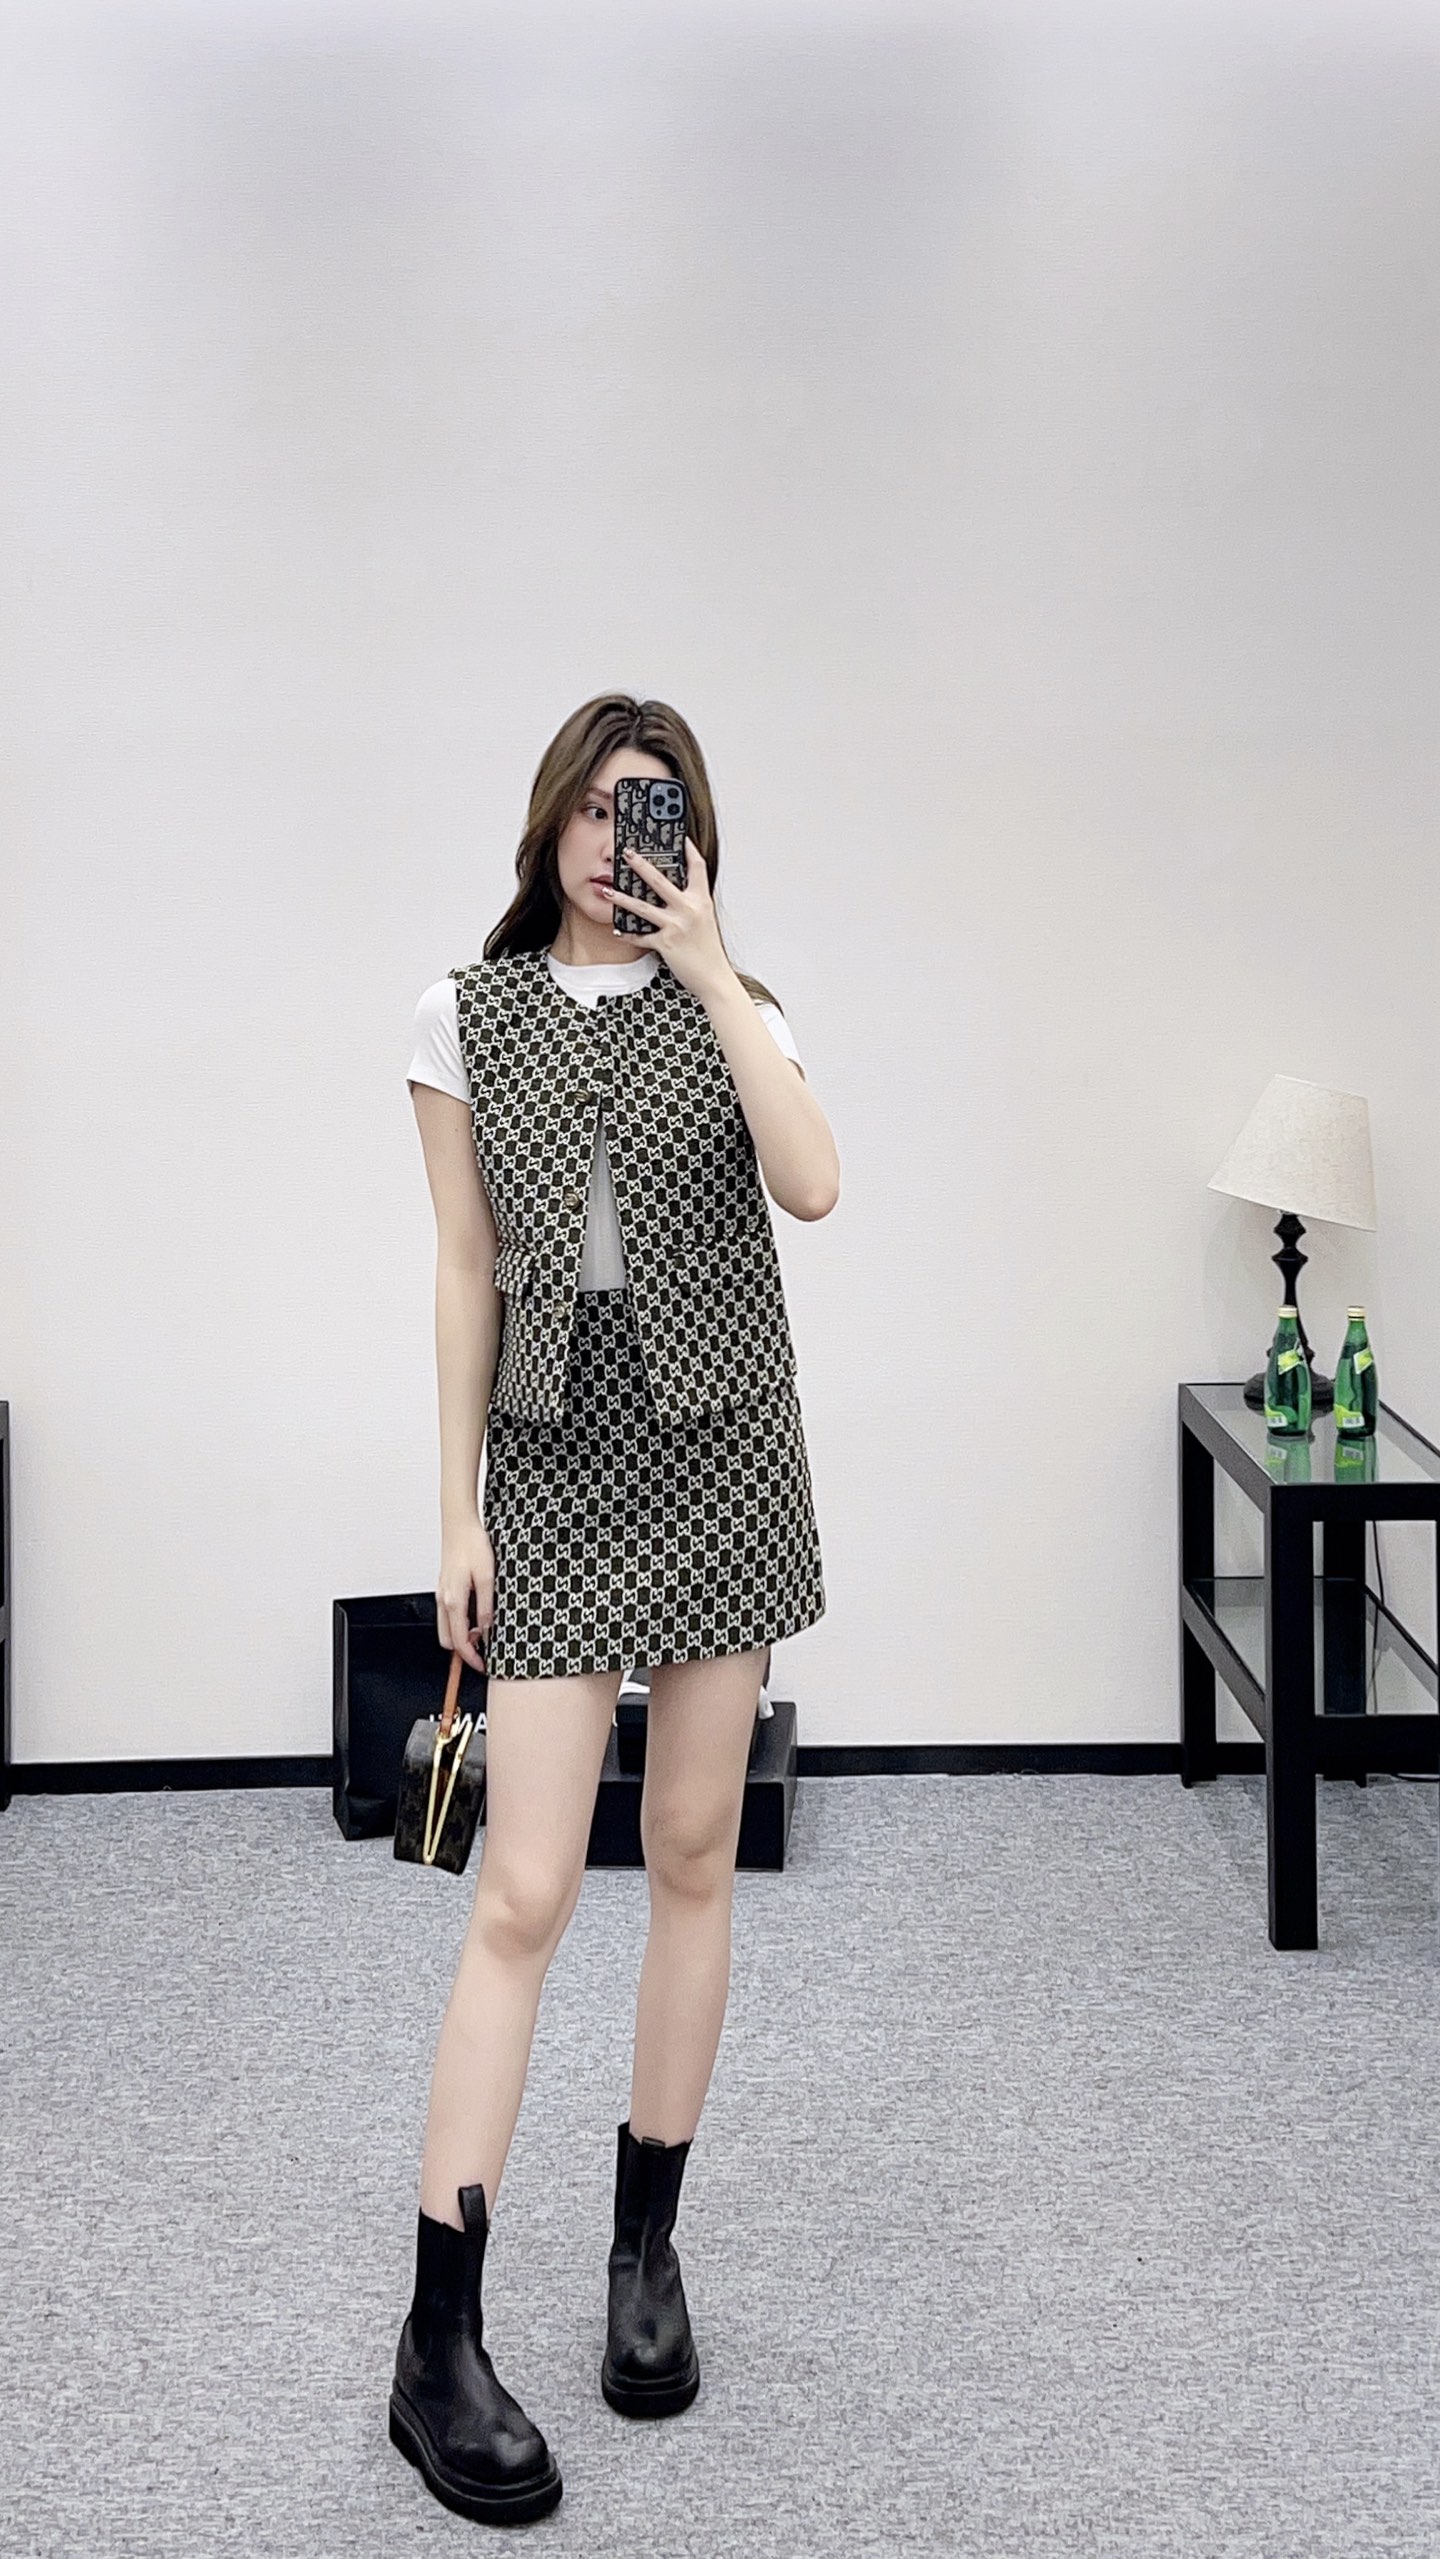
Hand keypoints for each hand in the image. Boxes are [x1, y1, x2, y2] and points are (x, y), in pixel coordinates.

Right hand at [437, 1517, 494, 1673]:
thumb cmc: (472, 1545)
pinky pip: (448, 1614)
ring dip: (462, 1635)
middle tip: (485, 1649)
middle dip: (464, 1649)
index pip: (459, 1641)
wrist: (459, 1524)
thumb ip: (486, 1606)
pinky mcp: (444, 1588)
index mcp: (453, 1600)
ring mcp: (442, 1594)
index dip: (471, 1658)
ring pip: (446, 1628)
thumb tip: (488, 1629)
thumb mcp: (488, 1578)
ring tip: (484, 1630)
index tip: (482, 1665)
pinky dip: (460, 1622)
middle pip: (448, 1640)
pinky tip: (476, 1614)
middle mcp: (443, 1600)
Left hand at [603, 837, 731, 1002]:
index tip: (679, 836)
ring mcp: (676, 925)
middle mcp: (689, 909)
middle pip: (660, 880)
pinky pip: (641, 936)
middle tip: (627, 853)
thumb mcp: (705, 920)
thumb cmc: (709, 951)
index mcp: (701, 900)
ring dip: (621, 898)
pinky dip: (628, 934)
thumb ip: (691, 904)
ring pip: (642, 907)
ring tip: (607, 891)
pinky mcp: (665, 943)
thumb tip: (672, 893)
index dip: (689, 849)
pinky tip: (618, 930)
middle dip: (640, 864)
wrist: (714, 977)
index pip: (697, 866)